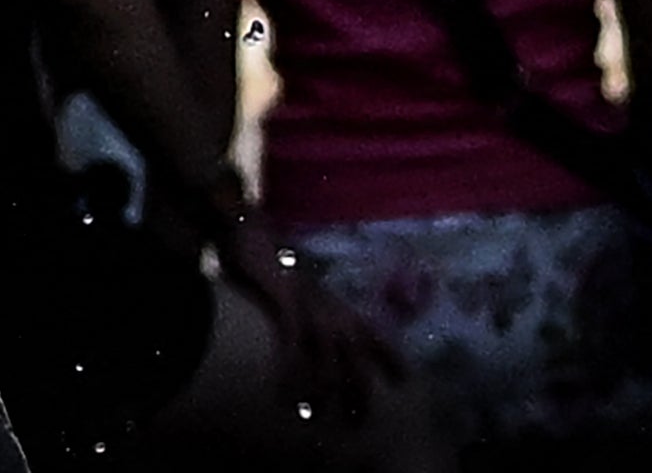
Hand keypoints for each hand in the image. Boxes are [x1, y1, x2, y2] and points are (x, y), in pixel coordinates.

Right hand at [219, 215, 401, 419]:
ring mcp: (309, 302)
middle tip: (360, 421)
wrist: (247, 229)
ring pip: (329, 353)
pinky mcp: (285, 300)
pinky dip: (291, 370)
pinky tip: (286, 392)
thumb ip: (306, 312)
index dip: (389, 355)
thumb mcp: (296, 289)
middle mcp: (329, 303)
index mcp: (334, 300)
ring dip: (326, 387)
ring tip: (321, 415)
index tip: (404, 379)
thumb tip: (310, 339)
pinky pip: (293, 343)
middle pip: (355, 352)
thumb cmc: (268, 260)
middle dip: (360, 388)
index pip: (371, 331)